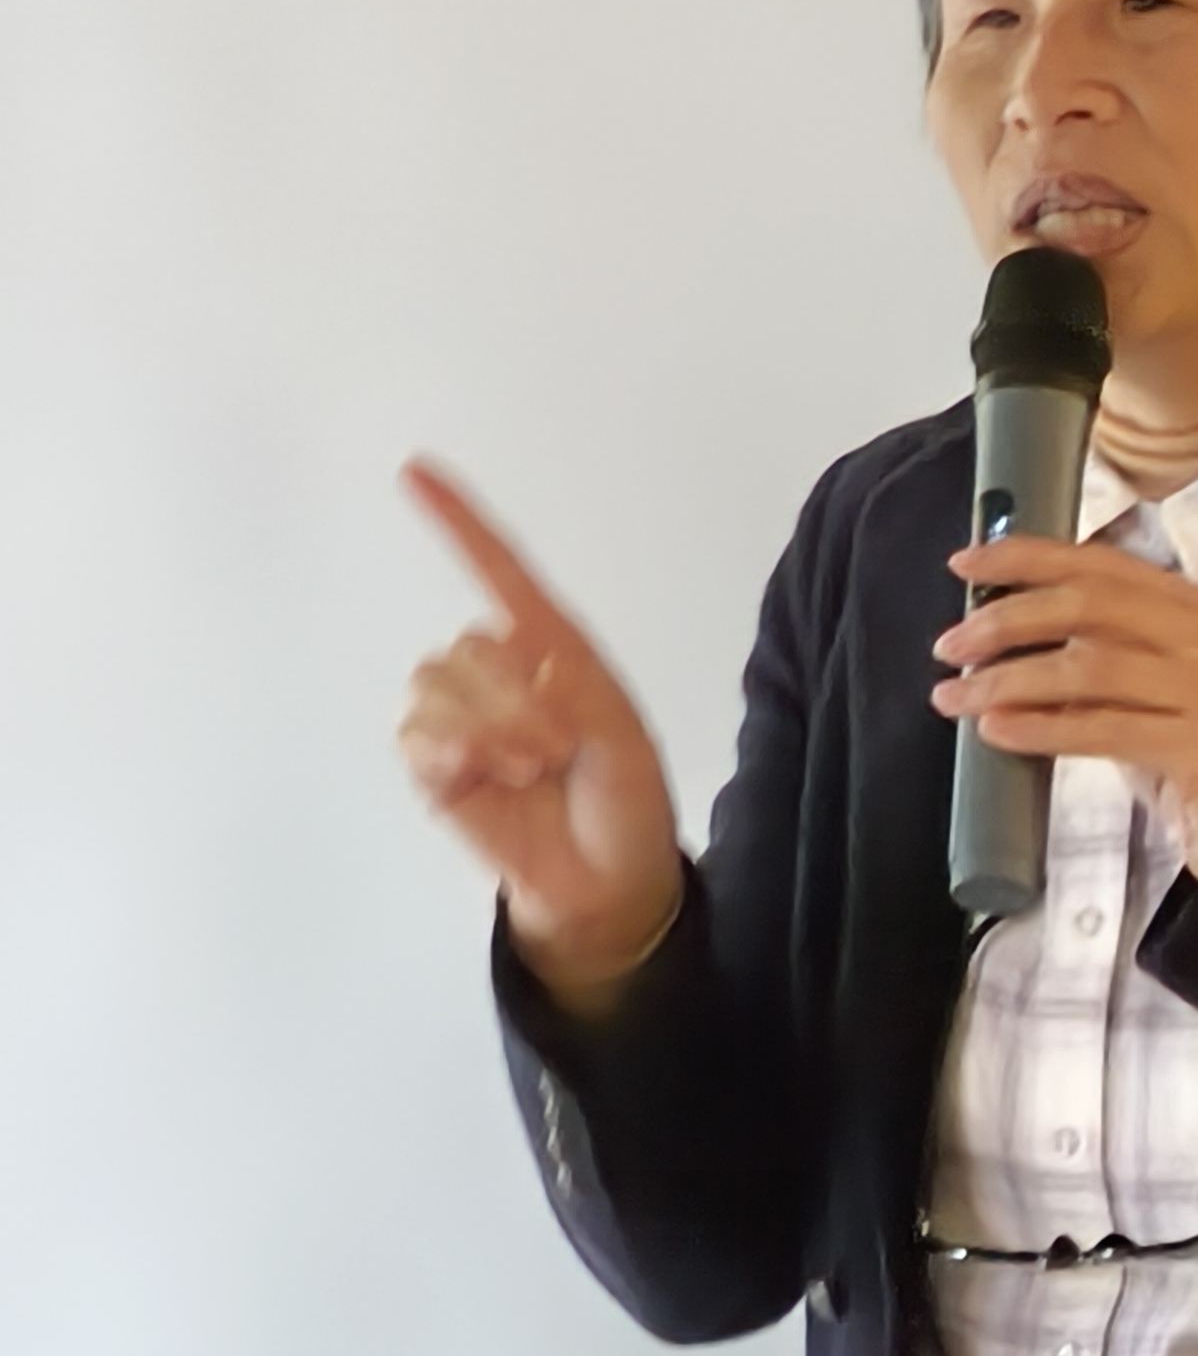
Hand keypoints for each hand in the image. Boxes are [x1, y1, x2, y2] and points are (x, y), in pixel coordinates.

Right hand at [396, 460, 685, 1006]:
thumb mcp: (618, 734)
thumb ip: (564, 687)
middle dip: (512, 698)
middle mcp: (501, 676)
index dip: (459, 522)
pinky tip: (486, 774)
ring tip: (528, 769)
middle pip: (467, 644)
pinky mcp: (437, 767)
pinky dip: (451, 748)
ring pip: (436, 683)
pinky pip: (414, 732)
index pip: (499, 571)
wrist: (611, 884)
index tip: (415, 472)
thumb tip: (507, 666)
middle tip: (556, 749)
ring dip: (486, 727)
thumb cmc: (625, 804)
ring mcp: (463, 721)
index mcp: (552, 651)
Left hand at [935, 534, 1197, 874]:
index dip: (1030, 558)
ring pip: (1089, 667)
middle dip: (1007, 619)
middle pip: (1091, 606)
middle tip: (951, 644)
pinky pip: (1102, 729)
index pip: (1105, 566)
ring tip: (958, 696)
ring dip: (1010, 679)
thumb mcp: (1161, 688)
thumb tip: (1008, 634)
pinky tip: (998, 730)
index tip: (967, 562)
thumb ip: (1110, 651)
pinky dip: (1040, 727)